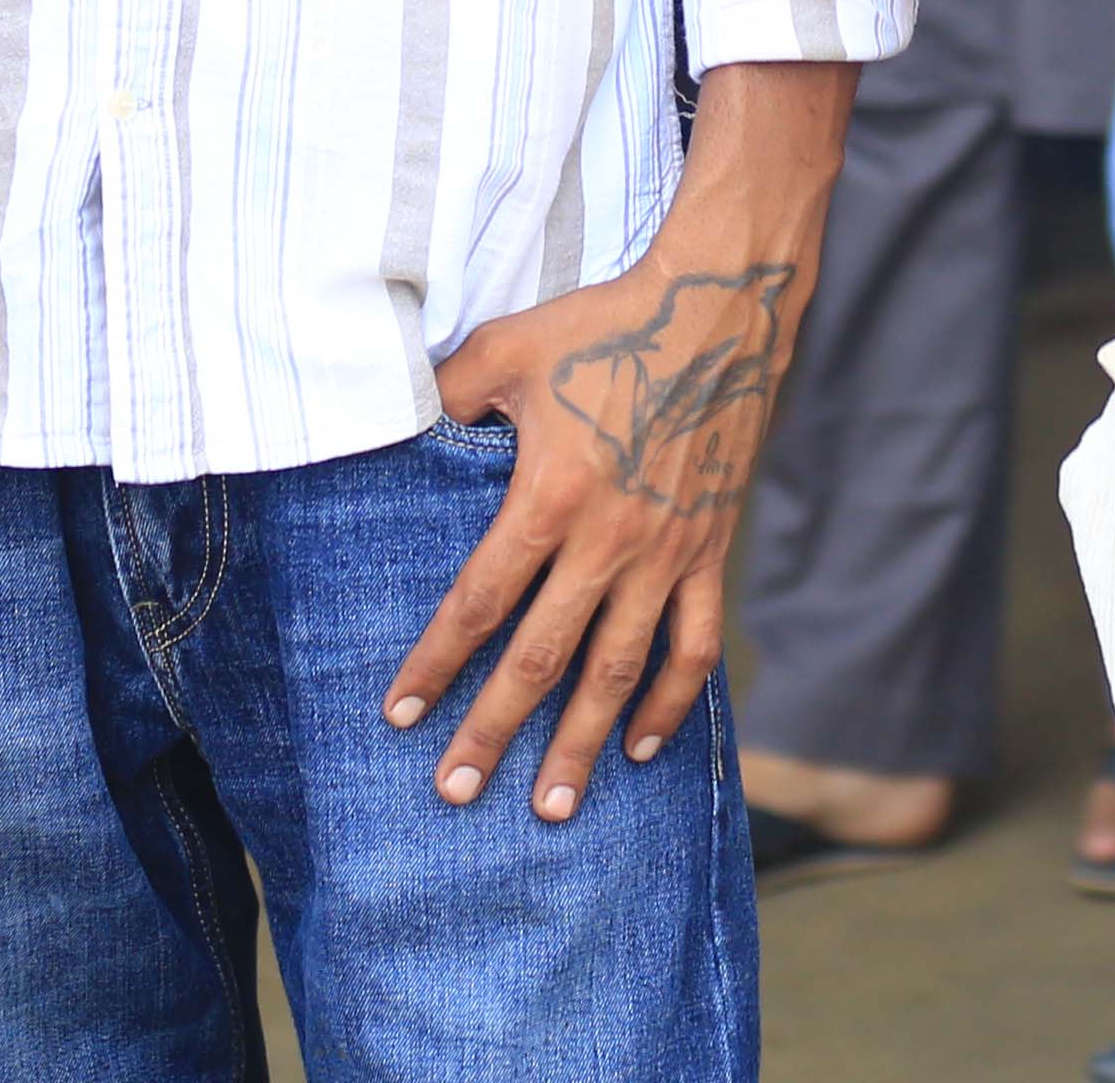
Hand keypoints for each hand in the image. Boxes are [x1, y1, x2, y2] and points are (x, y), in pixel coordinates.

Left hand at [386, 240, 805, 822]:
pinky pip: (693, 646)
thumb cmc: (605, 325)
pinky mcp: (710, 552)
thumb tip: (395, 431)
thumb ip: (445, 396)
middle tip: (457, 792)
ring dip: (582, 743)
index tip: (401, 714)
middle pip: (542, 658)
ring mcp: (667, 554)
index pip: (480, 600)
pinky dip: (670, 703)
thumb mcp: (507, 349)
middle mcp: (608, 540)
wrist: (720, 310)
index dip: (437, 662)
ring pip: (618, 671)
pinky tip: (641, 746)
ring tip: (553, 805)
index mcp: (549, 495)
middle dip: (494, 730)